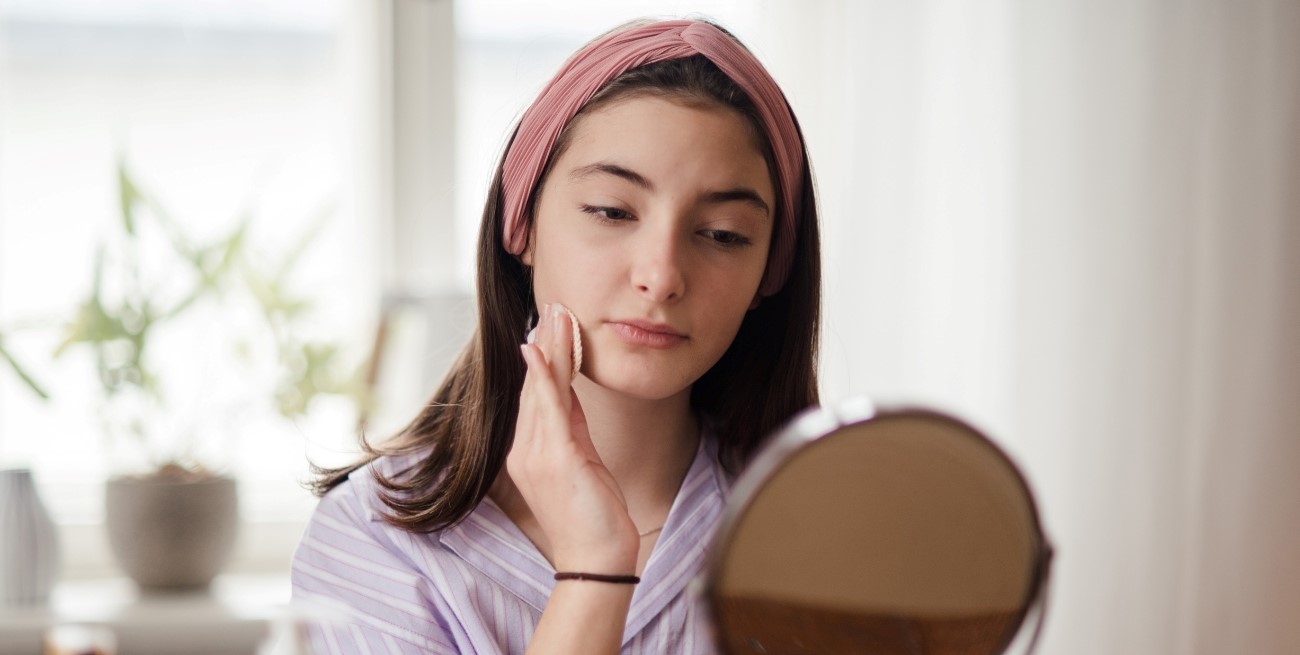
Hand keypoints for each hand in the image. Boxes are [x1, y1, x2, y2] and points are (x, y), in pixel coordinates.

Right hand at [508, 303, 638, 573]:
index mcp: (528, 453)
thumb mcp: (583, 463)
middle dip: (543, 344)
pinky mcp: (556, 459)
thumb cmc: (593, 518)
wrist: (596, 560)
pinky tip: (543, 350)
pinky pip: (549, 409)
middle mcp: (524, 451)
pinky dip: (545, 377)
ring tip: (556, 314)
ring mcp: (535, 455)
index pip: (535, 396)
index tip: (550, 325)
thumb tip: (568, 395)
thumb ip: (572, 428)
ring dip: (548, 348)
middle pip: (533, 387)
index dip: (542, 358)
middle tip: (553, 306)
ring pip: (539, 390)